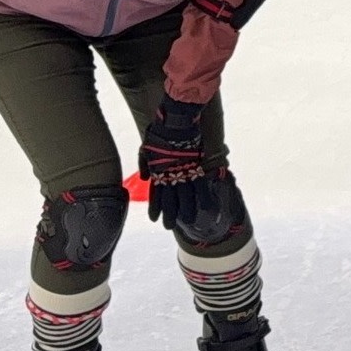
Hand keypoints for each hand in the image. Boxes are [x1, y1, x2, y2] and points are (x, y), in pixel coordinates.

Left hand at [137, 96, 211, 225]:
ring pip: (185, 196)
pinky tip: (206, 208)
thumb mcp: (145, 149)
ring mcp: (184, 172)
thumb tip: (144, 178)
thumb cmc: (158, 134)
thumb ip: (144, 164)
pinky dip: (203, 197)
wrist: (174, 123)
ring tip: (188, 222)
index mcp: (157, 172)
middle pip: (170, 199)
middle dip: (170, 214)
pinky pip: (201, 186)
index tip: (154, 219)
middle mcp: (170, 175)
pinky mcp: (196, 167)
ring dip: (186, 210)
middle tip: (169, 227)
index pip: (155, 194)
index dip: (155, 207)